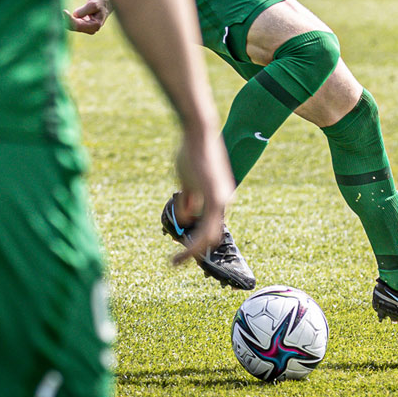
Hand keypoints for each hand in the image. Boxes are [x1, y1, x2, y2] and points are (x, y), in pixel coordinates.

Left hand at [63, 0, 111, 34]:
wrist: (106, 2)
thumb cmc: (100, 2)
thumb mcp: (93, 3)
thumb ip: (84, 10)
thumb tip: (75, 15)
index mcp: (95, 25)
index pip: (78, 26)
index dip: (70, 20)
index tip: (64, 11)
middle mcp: (91, 29)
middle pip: (75, 28)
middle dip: (68, 21)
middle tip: (63, 11)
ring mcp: (88, 29)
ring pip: (73, 27)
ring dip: (68, 20)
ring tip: (65, 12)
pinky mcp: (84, 26)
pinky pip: (73, 24)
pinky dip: (69, 20)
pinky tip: (66, 14)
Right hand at [170, 125, 234, 267]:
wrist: (199, 133)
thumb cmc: (192, 152)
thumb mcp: (188, 179)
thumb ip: (189, 198)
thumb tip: (186, 216)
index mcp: (219, 197)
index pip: (211, 226)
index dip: (198, 241)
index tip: (184, 252)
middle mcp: (223, 201)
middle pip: (211, 236)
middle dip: (194, 252)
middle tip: (176, 263)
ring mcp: (220, 200)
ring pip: (208, 237)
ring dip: (191, 252)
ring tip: (175, 262)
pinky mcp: (214, 199)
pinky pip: (204, 231)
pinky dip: (192, 245)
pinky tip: (180, 253)